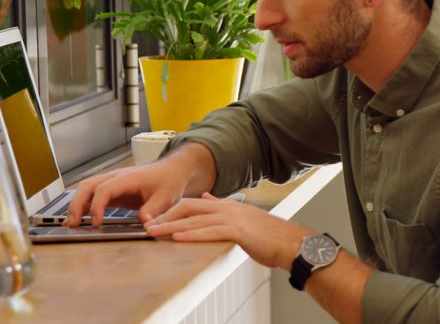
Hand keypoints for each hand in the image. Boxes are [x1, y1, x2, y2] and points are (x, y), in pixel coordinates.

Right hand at [65, 160, 186, 226]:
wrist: (171, 170)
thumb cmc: (168, 181)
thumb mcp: (166, 197)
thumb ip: (154, 210)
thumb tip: (144, 223)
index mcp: (128, 178)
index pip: (105, 189)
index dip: (97, 206)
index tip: (97, 223)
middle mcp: (116, 177)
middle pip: (88, 186)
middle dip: (77, 204)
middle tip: (73, 224)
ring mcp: (112, 182)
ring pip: (86, 189)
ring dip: (76, 204)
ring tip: (71, 224)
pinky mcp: (112, 189)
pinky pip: (92, 195)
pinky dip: (83, 206)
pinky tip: (77, 219)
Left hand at [145, 193, 314, 269]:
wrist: (290, 242)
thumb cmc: (269, 236)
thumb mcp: (244, 218)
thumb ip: (224, 208)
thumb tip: (208, 197)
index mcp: (229, 206)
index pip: (195, 203)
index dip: (174, 210)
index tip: (157, 218)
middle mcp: (229, 208)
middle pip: (190, 206)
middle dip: (167, 215)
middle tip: (148, 224)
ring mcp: (233, 218)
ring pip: (196, 218)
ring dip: (172, 225)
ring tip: (154, 231)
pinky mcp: (238, 230)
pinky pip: (210, 231)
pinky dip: (192, 233)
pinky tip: (178, 236)